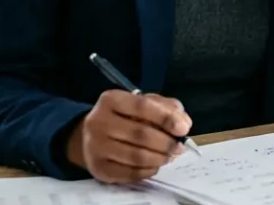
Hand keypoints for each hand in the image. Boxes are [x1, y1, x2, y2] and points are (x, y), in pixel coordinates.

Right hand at [67, 90, 191, 182]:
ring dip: (159, 158)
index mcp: (110, 100)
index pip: (141, 106)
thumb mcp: (142, 102)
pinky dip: (148, 170)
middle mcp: (98, 122)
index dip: (165, 118)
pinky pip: (130, 173)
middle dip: (166, 142)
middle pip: (140, 134)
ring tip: (170, 156)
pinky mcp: (98, 168)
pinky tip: (155, 165)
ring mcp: (95, 147)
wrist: (90, 136)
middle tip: (179, 147)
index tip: (184, 128)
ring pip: (136, 156)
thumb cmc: (123, 117)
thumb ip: (166, 107)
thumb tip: (184, 122)